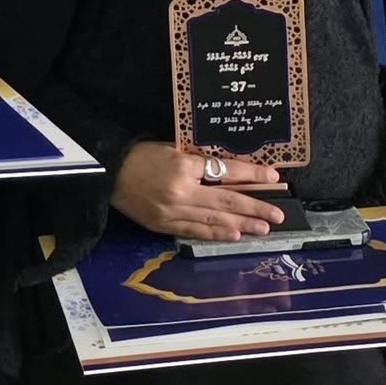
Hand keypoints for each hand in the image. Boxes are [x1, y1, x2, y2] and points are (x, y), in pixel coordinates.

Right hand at [110, 142, 288, 242]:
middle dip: (255, 207)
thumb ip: (198, 160)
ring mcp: (173, 212)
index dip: (251, 176)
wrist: (107, 172)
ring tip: (264, 228)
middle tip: (278, 215)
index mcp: (184, 167)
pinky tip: (234, 235)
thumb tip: (230, 171)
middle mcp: (182, 192)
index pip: (226, 172)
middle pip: (227, 201)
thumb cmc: (140, 155)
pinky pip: (195, 231)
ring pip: (215, 220)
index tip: (273, 178)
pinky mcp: (164, 226)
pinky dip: (216, 235)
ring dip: (242, 225)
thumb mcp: (171, 148)